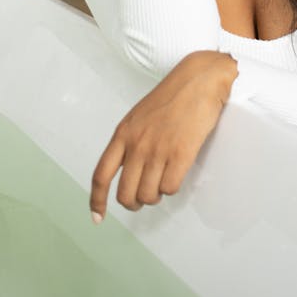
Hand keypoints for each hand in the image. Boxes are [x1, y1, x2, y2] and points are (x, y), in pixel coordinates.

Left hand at [89, 50, 238, 221]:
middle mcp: (137, 144)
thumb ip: (130, 140)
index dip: (97, 201)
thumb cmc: (173, 94)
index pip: (101, 176)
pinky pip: (170, 188)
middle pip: (125, 193)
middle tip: (143, 198)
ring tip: (163, 181)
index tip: (98, 216)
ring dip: (155, 195)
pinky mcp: (180, 154)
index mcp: (123, 133)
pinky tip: (177, 173)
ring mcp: (158, 150)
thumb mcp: (139, 115)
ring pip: (148, 195)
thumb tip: (129, 170)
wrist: (199, 79)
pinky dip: (172, 187)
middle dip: (134, 202)